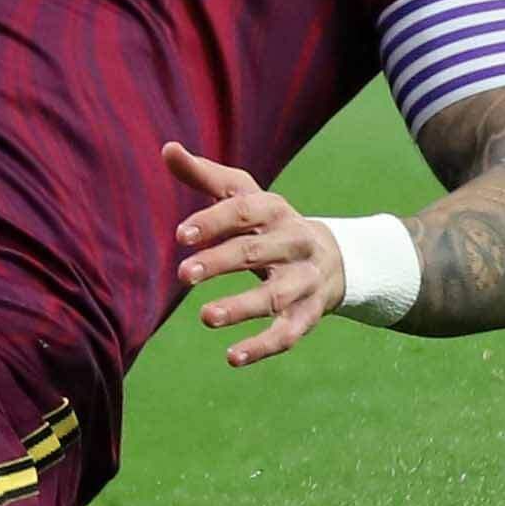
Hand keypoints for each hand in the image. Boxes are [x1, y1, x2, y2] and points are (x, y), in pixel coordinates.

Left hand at [163, 141, 345, 368]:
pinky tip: (232, 358)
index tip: (180, 235)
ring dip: (241, 308)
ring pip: (274, 297)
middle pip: (256, 252)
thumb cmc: (272, 225)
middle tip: (182, 274)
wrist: (337, 259)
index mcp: (275, 211)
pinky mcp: (308, 315)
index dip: (213, 221)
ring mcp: (304, 282)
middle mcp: (294, 244)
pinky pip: (287, 334)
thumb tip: (167, 148)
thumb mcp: (246, 196)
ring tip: (204, 317)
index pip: (244, 211)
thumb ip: (205, 176)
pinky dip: (262, 347)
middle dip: (220, 263)